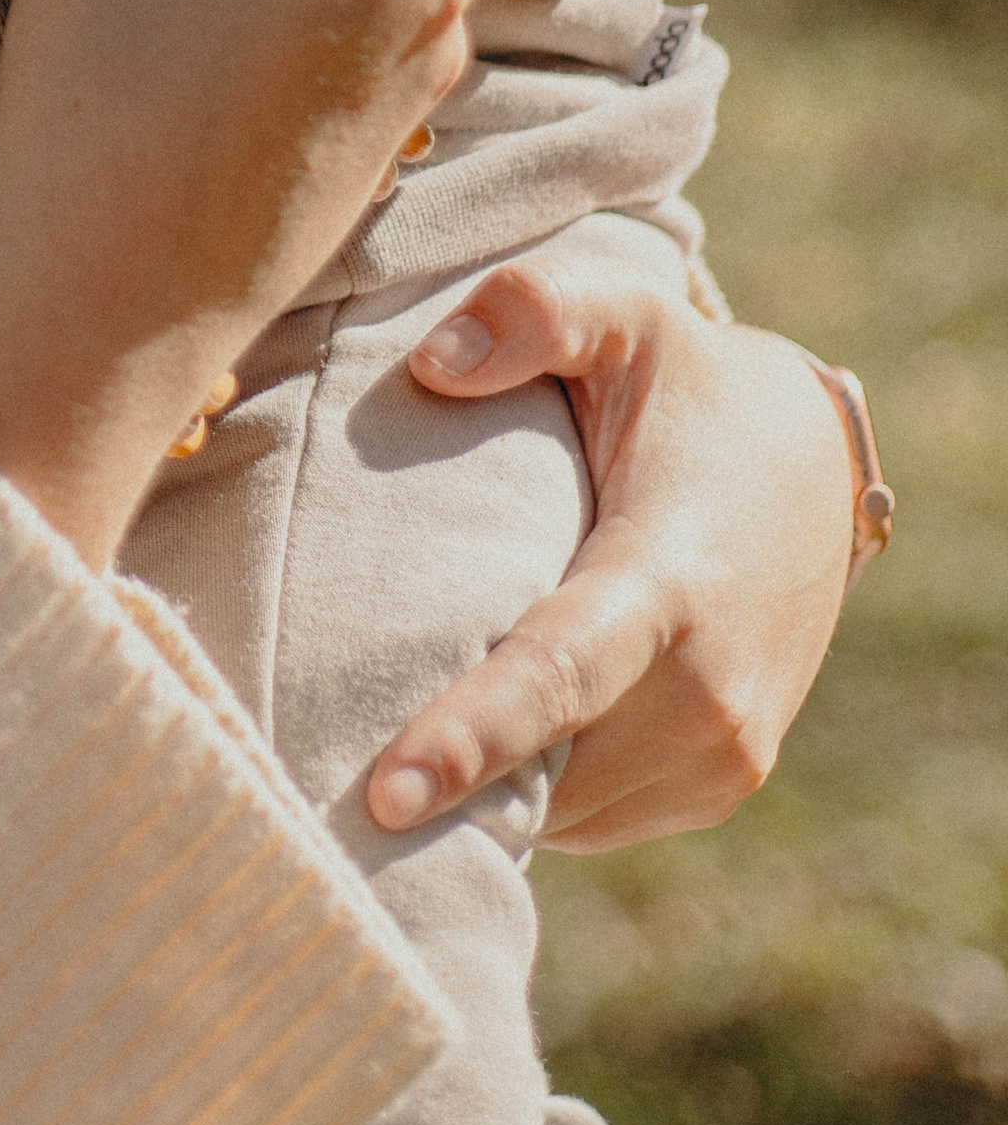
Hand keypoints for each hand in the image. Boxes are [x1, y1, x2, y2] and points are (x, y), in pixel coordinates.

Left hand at [366, 248, 853, 850]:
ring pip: (562, 804)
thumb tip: (434, 365)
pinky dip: (535, 793)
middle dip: (439, 780)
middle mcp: (710, 688)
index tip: (385, 795)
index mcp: (671, 578)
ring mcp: (725, 751)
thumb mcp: (626, 313)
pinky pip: (593, 813)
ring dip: (482, 794)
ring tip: (386, 749)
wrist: (811, 474)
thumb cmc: (688, 388)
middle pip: (543, 761)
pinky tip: (480, 750)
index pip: (560, 674)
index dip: (472, 738)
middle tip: (313, 778)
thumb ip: (534, 311)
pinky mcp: (720, 785)